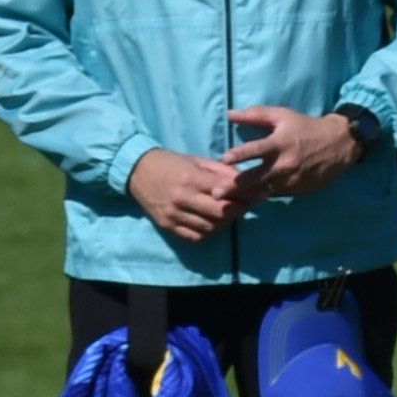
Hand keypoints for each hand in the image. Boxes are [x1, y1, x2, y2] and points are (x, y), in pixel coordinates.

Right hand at [127, 148, 250, 240]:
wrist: (136, 170)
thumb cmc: (170, 162)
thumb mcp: (196, 160)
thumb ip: (221, 171)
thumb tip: (246, 180)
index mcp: (191, 178)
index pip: (226, 191)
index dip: (247, 193)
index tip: (261, 193)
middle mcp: (183, 198)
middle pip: (222, 212)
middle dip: (241, 209)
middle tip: (249, 205)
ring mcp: (174, 214)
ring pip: (211, 227)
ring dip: (226, 222)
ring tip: (233, 213)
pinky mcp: (167, 226)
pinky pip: (195, 236)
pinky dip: (209, 232)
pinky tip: (214, 223)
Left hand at [221, 105, 357, 199]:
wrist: (339, 144)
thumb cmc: (306, 127)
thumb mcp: (283, 115)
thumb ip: (256, 114)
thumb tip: (229, 114)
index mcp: (280, 143)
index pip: (255, 150)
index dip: (238, 155)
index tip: (222, 159)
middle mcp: (285, 164)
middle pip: (255, 177)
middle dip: (234, 186)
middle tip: (215, 194)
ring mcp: (292, 180)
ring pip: (265, 189)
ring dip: (247, 193)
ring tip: (228, 200)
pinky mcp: (299, 190)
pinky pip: (277, 193)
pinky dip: (265, 193)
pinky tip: (252, 197)